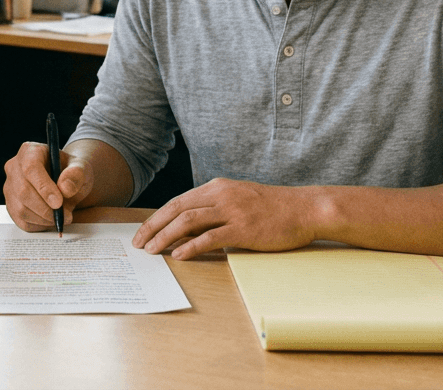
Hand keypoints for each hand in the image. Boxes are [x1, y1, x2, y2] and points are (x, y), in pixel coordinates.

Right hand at [3, 141, 92, 231]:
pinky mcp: (11, 205)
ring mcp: (10, 187)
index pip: (31, 168)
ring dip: (44, 218)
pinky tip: (51, 219)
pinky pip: (21, 221)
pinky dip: (39, 225)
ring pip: (20, 209)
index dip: (43, 187)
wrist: (66, 183)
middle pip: (23, 191)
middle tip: (65, 215)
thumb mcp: (81, 168)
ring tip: (61, 217)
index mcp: (30, 151)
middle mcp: (14, 167)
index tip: (58, 202)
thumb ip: (76, 174)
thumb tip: (65, 188)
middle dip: (46, 208)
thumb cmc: (71, 172)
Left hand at [133, 179, 316, 259]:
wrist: (304, 209)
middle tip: (138, 243)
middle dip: (153, 226)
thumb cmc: (272, 208)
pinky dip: (191, 246)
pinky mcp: (244, 228)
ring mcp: (233, 211)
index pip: (178, 201)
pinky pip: (211, 237)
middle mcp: (221, 195)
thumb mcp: (238, 200)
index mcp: (217, 187)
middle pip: (177, 208)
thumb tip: (186, 229)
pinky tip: (179, 255)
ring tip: (152, 250)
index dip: (157, 217)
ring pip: (188, 221)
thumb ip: (213, 210)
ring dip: (166, 236)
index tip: (142, 232)